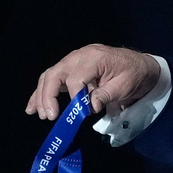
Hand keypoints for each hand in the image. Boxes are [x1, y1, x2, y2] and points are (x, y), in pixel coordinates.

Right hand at [25, 43, 159, 119]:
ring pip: (49, 76)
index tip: (82, 113)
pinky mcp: (71, 69)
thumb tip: (90, 106)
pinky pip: (52, 79)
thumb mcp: (125, 86)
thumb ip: (106, 95)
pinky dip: (41, 93)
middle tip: (50, 117)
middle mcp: (79, 56)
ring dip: (41, 96)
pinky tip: (32, 107)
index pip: (75, 78)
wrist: (139, 66)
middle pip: (55, 74)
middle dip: (48, 96)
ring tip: (41, 114)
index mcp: (94, 57)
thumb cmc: (133, 75)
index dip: (74, 98)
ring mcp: (73, 61)